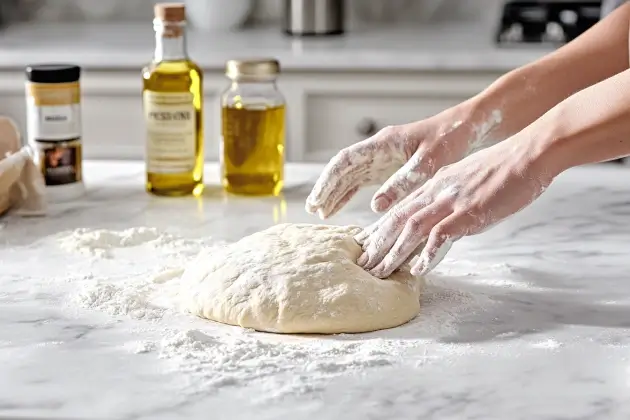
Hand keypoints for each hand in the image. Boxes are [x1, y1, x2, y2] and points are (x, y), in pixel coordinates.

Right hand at [305, 103, 500, 218]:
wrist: (466, 128)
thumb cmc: (450, 139)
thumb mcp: (429, 163)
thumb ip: (402, 183)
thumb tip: (375, 206)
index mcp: (383, 143)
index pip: (346, 161)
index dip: (329, 180)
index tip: (319, 198)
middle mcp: (377, 149)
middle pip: (342, 169)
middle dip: (326, 188)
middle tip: (313, 209)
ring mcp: (381, 158)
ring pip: (349, 176)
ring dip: (334, 193)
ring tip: (321, 213)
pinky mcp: (389, 167)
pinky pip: (362, 181)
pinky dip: (349, 194)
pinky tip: (339, 207)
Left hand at [354, 135, 556, 277]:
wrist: (529, 154)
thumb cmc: (505, 169)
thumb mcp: (467, 181)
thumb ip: (451, 198)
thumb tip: (443, 221)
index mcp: (436, 183)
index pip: (400, 208)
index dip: (381, 228)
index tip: (366, 245)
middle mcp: (437, 191)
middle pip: (398, 218)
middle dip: (378, 244)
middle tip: (363, 265)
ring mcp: (452, 200)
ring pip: (412, 228)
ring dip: (394, 252)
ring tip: (380, 272)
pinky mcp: (470, 211)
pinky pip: (442, 235)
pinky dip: (428, 253)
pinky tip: (418, 270)